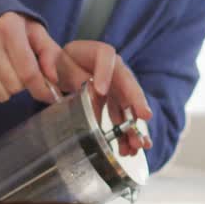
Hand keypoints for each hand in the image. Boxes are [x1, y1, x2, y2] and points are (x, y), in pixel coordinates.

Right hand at [0, 12, 61, 106]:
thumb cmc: (7, 23)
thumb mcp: (32, 29)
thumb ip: (49, 51)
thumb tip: (55, 79)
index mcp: (8, 28)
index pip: (28, 71)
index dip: (42, 88)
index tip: (51, 95)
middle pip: (14, 85)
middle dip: (23, 84)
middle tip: (20, 72)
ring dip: (7, 91)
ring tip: (6, 75)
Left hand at [50, 40, 153, 155]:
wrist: (65, 68)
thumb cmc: (65, 61)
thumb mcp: (60, 59)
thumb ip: (61, 67)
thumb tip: (81, 86)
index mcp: (99, 53)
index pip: (106, 56)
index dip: (104, 73)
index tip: (100, 91)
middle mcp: (115, 70)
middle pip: (128, 84)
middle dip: (136, 102)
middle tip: (144, 116)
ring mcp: (118, 88)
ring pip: (129, 106)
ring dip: (134, 126)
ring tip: (138, 144)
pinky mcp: (116, 103)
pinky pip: (122, 119)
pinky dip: (125, 135)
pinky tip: (127, 150)